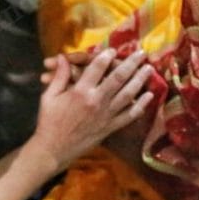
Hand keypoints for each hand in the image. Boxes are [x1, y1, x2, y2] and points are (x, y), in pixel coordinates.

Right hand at [31, 49, 154, 170]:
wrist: (53, 150)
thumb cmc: (49, 122)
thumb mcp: (49, 96)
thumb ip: (60, 76)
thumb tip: (63, 56)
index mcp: (80, 91)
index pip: (97, 67)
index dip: (106, 56)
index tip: (113, 49)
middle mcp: (96, 101)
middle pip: (118, 78)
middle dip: (131, 63)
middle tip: (142, 53)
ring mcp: (106, 115)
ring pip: (127, 94)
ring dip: (140, 80)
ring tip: (149, 69)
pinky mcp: (110, 128)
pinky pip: (129, 115)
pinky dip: (140, 105)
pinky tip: (149, 96)